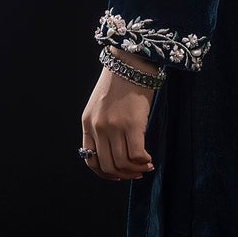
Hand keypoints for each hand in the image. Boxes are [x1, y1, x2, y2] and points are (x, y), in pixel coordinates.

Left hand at [81, 55, 159, 180]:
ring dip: (136, 169)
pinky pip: (136, 154)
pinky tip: (149, 158)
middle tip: (137, 172)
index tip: (118, 174)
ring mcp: (113, 127)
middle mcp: (97, 127)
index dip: (105, 173)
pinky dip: (144, 161)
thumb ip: (103, 125)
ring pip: (123, 163)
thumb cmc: (121, 82)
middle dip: (124, 174)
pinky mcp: (131, 124)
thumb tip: (117, 149)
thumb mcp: (102, 105)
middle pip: (108, 165)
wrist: (131, 62)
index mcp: (87, 123)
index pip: (90, 160)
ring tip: (146, 165)